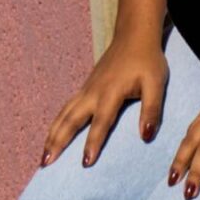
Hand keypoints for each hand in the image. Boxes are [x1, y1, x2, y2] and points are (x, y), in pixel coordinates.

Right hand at [41, 32, 167, 167]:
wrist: (133, 36)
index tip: (85, 163)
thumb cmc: (147, 61)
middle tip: (46, 164)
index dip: (93, 143)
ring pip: (63, 115)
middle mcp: (93, 92)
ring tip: (43, 157)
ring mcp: (86, 90)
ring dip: (52, 135)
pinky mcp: (84, 88)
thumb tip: (145, 136)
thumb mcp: (156, 84)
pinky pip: (66, 109)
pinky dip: (56, 124)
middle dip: (58, 142)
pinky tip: (52, 136)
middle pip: (70, 120)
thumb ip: (152, 110)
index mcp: (111, 92)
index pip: (100, 122)